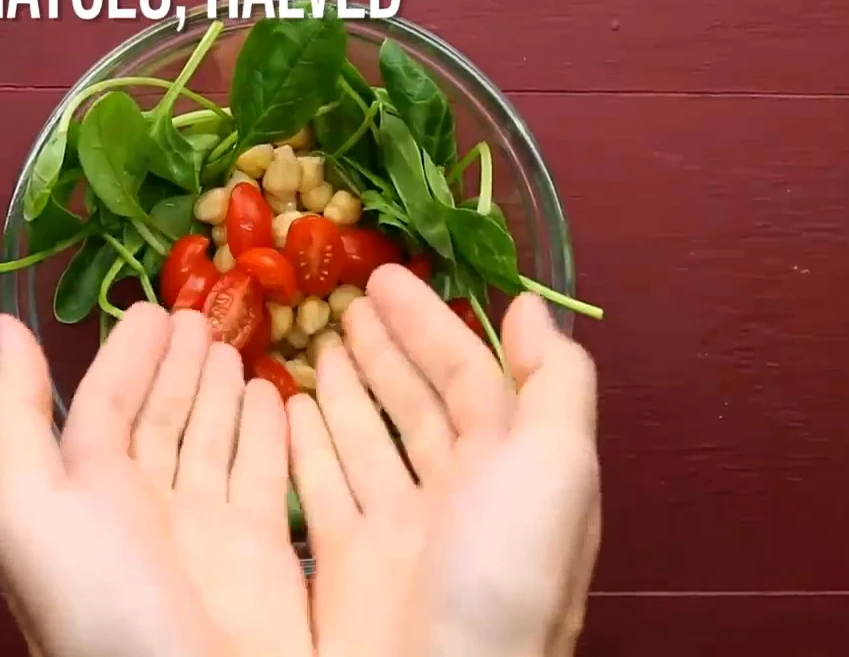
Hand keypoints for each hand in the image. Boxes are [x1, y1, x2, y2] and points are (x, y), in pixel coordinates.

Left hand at [0, 305, 310, 656]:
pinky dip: (274, 434)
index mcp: (85, 491)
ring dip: (226, 392)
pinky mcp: (263, 553)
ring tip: (238, 349)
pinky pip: (267, 475)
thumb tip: (0, 327)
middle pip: (165, 417)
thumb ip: (14, 417)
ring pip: (217, 440)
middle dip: (181, 366)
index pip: (109, 401)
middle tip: (207, 316)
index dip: (130, 354)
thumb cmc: (99, 606)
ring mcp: (207, 530)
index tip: (158, 306)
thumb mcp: (29, 509)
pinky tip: (280, 398)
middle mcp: (145, 505)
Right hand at [291, 264, 600, 656]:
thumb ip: (555, 383)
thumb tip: (531, 309)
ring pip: (367, 439)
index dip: (432, 324)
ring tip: (319, 340)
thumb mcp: (558, 466)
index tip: (386, 277)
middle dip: (387, 348)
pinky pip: (322, 486)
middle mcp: (458, 493)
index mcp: (512, 467)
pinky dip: (308, 444)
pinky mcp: (347, 562)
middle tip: (346, 298)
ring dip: (347, 388)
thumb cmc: (505, 572)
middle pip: (417, 402)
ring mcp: (399, 529)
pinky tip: (289, 406)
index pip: (470, 374)